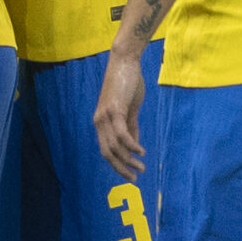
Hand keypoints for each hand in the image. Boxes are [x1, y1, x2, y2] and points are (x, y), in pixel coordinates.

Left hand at [93, 50, 147, 181]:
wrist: (124, 62)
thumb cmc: (128, 83)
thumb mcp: (130, 109)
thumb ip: (131, 126)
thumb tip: (134, 146)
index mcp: (101, 122)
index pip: (106, 150)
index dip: (117, 165)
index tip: (130, 174)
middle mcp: (99, 121)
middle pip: (107, 152)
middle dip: (121, 168)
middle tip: (135, 178)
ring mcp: (105, 116)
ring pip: (115, 146)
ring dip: (129, 160)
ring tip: (142, 167)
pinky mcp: (114, 109)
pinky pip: (122, 134)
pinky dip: (131, 145)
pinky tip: (141, 152)